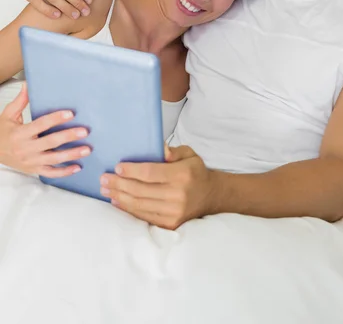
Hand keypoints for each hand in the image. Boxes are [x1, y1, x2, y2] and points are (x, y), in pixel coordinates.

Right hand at [0, 84, 90, 176]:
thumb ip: (20, 101)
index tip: (70, 114)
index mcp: (20, 133)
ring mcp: (30, 161)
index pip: (40, 125)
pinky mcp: (33, 170)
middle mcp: (25, 149)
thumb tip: (27, 84)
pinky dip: (64, 172)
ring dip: (71, 155)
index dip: (56, 119)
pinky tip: (77, 167)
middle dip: (68, 136)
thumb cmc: (3, 132)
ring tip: (87, 149)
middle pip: (50, 142)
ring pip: (53, 159)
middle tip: (84, 131)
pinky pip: (50, 173)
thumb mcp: (8, 115)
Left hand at [100, 145, 215, 228]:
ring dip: (119, 197)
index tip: (117, 167)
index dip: (131, 170)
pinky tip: (117, 201)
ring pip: (139, 204)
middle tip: (103, 178)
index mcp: (181, 175)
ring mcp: (173, 212)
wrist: (210, 196)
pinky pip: (144, 216)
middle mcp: (177, 195)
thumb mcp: (189, 154)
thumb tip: (159, 148)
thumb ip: (174, 151)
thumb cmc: (194, 171)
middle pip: (141, 190)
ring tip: (105, 189)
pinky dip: (128, 209)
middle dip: (119, 184)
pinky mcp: (170, 224)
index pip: (150, 173)